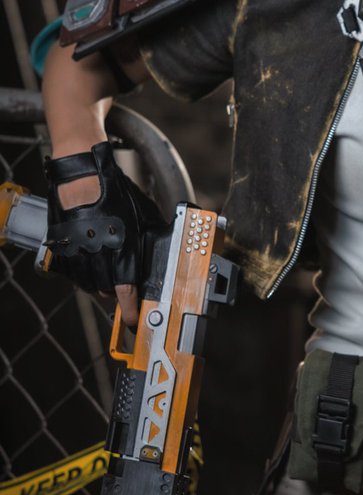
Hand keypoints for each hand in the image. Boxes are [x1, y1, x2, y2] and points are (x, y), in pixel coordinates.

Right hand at [45, 142, 164, 327]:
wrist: (82, 175)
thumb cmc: (115, 192)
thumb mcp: (143, 213)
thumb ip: (153, 234)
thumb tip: (168, 245)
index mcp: (122, 247)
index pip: (126, 289)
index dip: (131, 309)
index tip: (134, 319)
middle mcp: (99, 253)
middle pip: (107, 291)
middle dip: (117, 295)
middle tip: (123, 293)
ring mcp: (78, 252)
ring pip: (88, 284)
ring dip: (99, 287)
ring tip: (106, 281)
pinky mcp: (62, 247)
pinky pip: (71, 273)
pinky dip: (80, 276)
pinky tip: (88, 270)